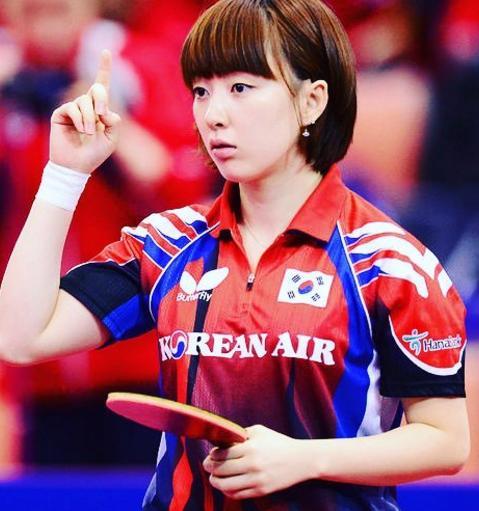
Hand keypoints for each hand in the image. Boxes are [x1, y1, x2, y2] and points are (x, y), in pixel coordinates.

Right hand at [49, 49, 120, 172]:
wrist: (77, 166)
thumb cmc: (95, 154)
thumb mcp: (111, 138)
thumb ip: (114, 122)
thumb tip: (106, 110)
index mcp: (100, 109)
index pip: (102, 85)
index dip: (104, 67)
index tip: (105, 50)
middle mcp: (86, 106)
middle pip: (96, 89)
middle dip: (102, 99)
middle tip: (102, 114)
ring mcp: (72, 109)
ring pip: (84, 101)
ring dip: (90, 118)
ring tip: (89, 133)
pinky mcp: (60, 113)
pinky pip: (71, 107)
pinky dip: (79, 119)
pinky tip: (81, 130)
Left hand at [203, 425, 311, 499]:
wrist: (301, 460)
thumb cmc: (279, 442)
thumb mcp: (260, 431)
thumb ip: (241, 434)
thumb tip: (223, 438)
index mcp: (251, 447)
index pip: (223, 453)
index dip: (213, 454)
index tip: (211, 454)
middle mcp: (253, 464)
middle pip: (221, 469)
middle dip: (210, 467)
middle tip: (206, 465)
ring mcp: (257, 480)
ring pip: (226, 485)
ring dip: (215, 481)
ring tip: (213, 477)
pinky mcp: (261, 491)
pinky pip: (238, 494)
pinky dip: (227, 491)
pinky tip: (225, 486)